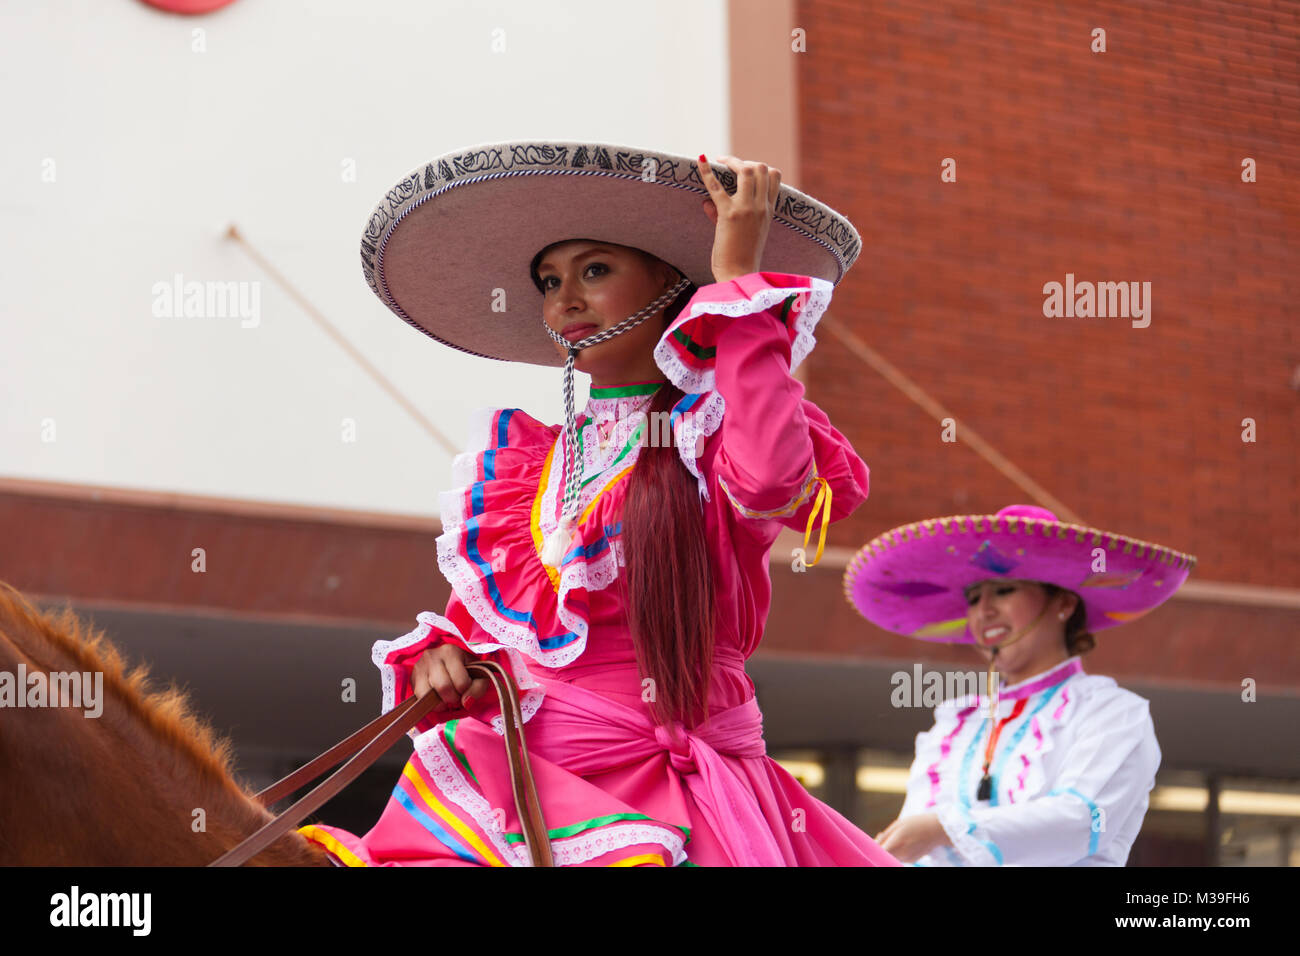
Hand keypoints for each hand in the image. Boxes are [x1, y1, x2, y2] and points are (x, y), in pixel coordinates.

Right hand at [412, 643, 493, 712]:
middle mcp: (432, 656)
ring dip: (440, 702)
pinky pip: (419, 697)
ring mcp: (420, 666)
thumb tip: (465, 702)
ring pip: (428, 694)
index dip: (466, 691)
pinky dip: (429, 703)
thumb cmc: (465, 670)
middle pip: (443, 687)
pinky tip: (437, 697)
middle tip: (456, 695)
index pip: (461, 682)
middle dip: (453, 698)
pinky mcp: (413, 677)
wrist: (448, 664)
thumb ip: (478, 689)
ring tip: (446, 697)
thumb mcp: (478, 676)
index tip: (466, 688)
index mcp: (451, 652)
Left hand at [696, 154, 779, 282]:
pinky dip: (707, 171)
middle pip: (762, 168)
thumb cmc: (741, 260)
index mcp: (769, 211)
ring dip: (732, 162)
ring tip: (719, 161)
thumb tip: (706, 203)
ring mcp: (746, 209)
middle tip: (729, 165)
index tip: (745, 170)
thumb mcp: (743, 234)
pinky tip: (700, 159)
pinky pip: (716, 186)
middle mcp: (761, 207)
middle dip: (745, 161)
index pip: (774, 176)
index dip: (760, 167)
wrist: (740, 276)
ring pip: (747, 170)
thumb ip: (725, 215)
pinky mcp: (728, 215)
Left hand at [875, 813, 952, 862]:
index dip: (873, 849)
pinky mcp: (912, 860)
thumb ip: (885, 835)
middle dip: (879, 848)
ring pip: (891, 857)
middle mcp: (903, 852)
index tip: (869, 844)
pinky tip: (902, 842)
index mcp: (898, 840)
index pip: (880, 851)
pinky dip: (896, 852)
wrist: (937, 830)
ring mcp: (908, 858)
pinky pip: (899, 857)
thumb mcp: (898, 824)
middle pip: (884, 855)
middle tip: (880, 838)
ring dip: (887, 850)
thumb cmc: (916, 823)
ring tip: (893, 838)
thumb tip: (874, 843)